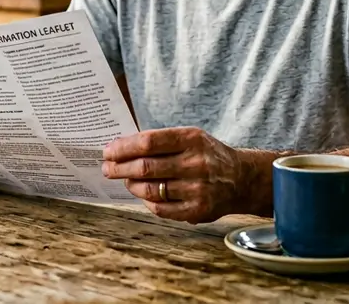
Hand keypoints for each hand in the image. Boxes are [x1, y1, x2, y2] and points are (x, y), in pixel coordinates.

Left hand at [102, 127, 247, 223]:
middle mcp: (195, 163)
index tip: (108, 151)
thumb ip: (161, 141)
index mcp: (192, 139)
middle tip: (107, 168)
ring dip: (131, 185)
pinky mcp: (197, 211)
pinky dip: (146, 201)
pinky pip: (160, 209)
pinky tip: (142, 194)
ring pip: (150, 189)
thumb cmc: (207, 155)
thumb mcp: (191, 137)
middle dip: (120, 167)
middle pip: (146, 167)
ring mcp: (197, 189)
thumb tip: (122, 147)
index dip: (124, 147)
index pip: (148, 142)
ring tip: (125, 180)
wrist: (241, 179)